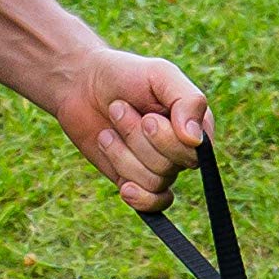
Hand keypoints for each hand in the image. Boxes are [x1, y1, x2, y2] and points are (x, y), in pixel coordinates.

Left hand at [51, 47, 211, 211]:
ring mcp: (159, 167)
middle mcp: (181, 149)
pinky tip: (124, 188)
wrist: (81, 85)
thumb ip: (187, 100)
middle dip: (137, 138)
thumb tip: (195, 140)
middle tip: (118, 109)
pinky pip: (152, 203)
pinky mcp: (136, 180)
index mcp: (195, 123)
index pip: (196, 151)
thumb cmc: (124, 75)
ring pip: (153, 180)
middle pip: (171, 166)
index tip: (147, 116)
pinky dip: (139, 197)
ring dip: (122, 153)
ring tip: (108, 130)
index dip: (167, 139)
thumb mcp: (160, 74)